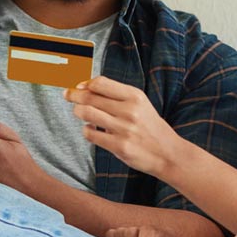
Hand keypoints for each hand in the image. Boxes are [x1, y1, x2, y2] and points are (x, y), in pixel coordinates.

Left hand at [65, 76, 190, 178]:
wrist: (169, 154)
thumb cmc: (150, 127)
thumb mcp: (140, 104)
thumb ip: (116, 95)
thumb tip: (85, 86)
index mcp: (135, 96)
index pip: (101, 83)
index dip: (85, 83)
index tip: (78, 86)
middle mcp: (129, 110)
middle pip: (90, 97)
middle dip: (74, 95)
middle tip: (67, 96)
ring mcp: (124, 129)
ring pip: (87, 113)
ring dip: (78, 112)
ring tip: (79, 113)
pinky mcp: (119, 146)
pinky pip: (91, 134)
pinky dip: (86, 130)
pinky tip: (91, 129)